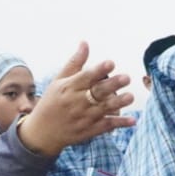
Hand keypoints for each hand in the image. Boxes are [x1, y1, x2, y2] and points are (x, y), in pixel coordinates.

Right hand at [16, 42, 134, 156]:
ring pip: (103, 110)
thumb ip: (75, 63)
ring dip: (117, 104)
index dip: (99, 70)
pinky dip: (119, 124)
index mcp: (68, 88)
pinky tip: (132, 120)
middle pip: (96, 92)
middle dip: (112, 85)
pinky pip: (105, 126)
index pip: (85, 77)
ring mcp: (83, 118)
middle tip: (126, 78)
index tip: (111, 63)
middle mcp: (76, 102)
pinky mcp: (88, 131)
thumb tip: (85, 43)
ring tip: (130, 97)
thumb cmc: (51, 102)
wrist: (42, 132)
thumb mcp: (58, 81)